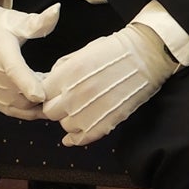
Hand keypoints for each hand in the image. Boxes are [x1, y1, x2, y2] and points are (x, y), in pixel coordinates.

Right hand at [0, 0, 61, 116]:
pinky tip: (35, 99)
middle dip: (42, 96)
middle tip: (59, 88)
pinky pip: (7, 109)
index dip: (28, 85)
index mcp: (0, 51)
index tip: (43, 95)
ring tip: (49, 92)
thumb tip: (57, 10)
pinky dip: (24, 109)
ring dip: (34, 104)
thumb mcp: (16, 19)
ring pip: (15, 105)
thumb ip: (38, 21)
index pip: (14, 70)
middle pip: (18, 93)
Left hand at [38, 22, 177, 145]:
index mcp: (68, 74)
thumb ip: (62, 69)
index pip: (42, 93)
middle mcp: (76, 94)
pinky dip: (77, 138)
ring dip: (69, 120)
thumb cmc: (115, 50)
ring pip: (65, 126)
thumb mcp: (83, 52)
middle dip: (56, 107)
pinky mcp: (106, 122)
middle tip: (66, 102)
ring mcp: (91, 111)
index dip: (47, 93)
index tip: (54, 93)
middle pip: (50, 112)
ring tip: (80, 111)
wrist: (146, 55)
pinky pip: (82, 138)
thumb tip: (49, 83)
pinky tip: (75, 136)